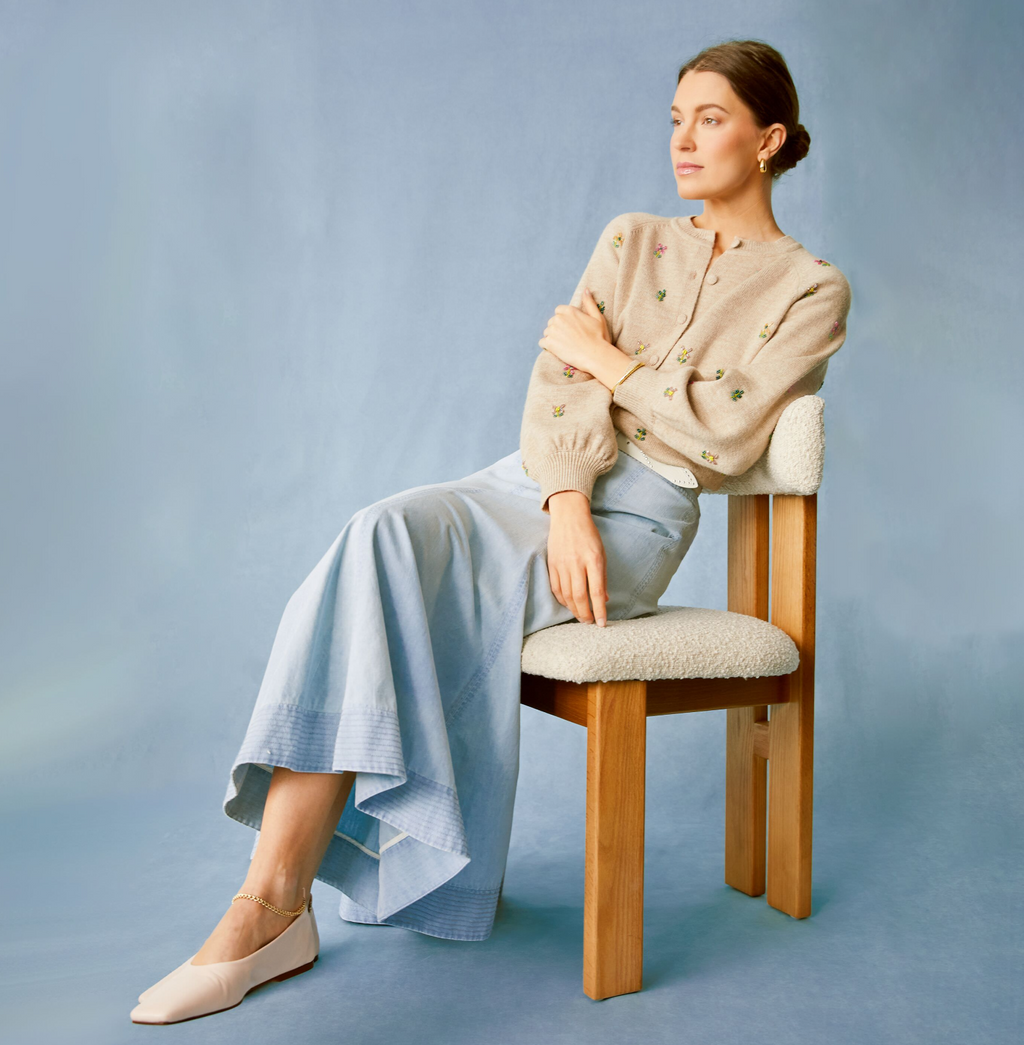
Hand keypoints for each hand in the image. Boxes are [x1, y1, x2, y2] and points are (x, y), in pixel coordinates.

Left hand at [539, 289, 631, 389]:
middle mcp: (559, 318)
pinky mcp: (549, 343)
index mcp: (569, 310)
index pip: (559, 311)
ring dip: (553, 337)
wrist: (596, 355)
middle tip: (569, 338)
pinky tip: (557, 349)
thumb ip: (589, 303)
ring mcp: (553, 331)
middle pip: (552, 322)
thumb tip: (586, 289)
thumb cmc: (599, 337)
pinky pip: (542, 342)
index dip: (564, 319)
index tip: (570, 328)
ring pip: (547, 332)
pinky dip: (548, 346)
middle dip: (558, 329)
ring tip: (564, 345)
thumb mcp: (597, 317)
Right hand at [545, 491, 608, 625]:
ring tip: (580, 617)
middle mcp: (576, 563)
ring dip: (574, 609)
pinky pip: (555, 588)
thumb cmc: (589, 535)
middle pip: (579, 597)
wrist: (569, 517)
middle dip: (585, 614)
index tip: (602, 623)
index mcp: (593, 560)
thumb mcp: (602, 554)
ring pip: (566, 595)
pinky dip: (562, 600)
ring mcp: (562, 564)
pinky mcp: (551, 564)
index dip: (599, 611)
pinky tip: (568, 605)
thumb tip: (604, 599)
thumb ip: (602, 577)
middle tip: (590, 623)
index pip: (596, 592)